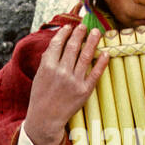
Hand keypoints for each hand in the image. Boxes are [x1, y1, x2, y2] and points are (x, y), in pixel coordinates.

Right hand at [23, 22, 109, 144]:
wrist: (45, 118)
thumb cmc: (41, 96)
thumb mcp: (39, 75)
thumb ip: (48, 60)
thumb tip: (58, 42)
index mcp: (48, 66)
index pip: (58, 43)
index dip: (65, 33)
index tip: (70, 27)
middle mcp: (61, 72)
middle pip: (73, 47)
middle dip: (80, 33)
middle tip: (85, 26)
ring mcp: (74, 81)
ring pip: (86, 56)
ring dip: (92, 42)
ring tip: (97, 33)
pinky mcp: (84, 91)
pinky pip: (95, 73)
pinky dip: (102, 62)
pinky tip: (105, 53)